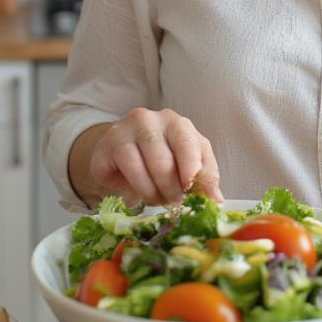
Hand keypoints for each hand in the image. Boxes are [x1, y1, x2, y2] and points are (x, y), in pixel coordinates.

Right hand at [88, 108, 223, 205]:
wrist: (123, 152)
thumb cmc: (164, 157)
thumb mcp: (188, 163)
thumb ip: (204, 177)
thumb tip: (216, 200)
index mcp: (176, 123)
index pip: (186, 143)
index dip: (190, 169)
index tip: (190, 189)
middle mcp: (149, 120)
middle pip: (163, 160)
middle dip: (171, 189)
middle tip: (174, 201)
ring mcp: (123, 130)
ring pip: (140, 167)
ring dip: (152, 192)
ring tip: (158, 199)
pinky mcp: (105, 147)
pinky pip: (119, 172)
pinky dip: (131, 189)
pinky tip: (137, 193)